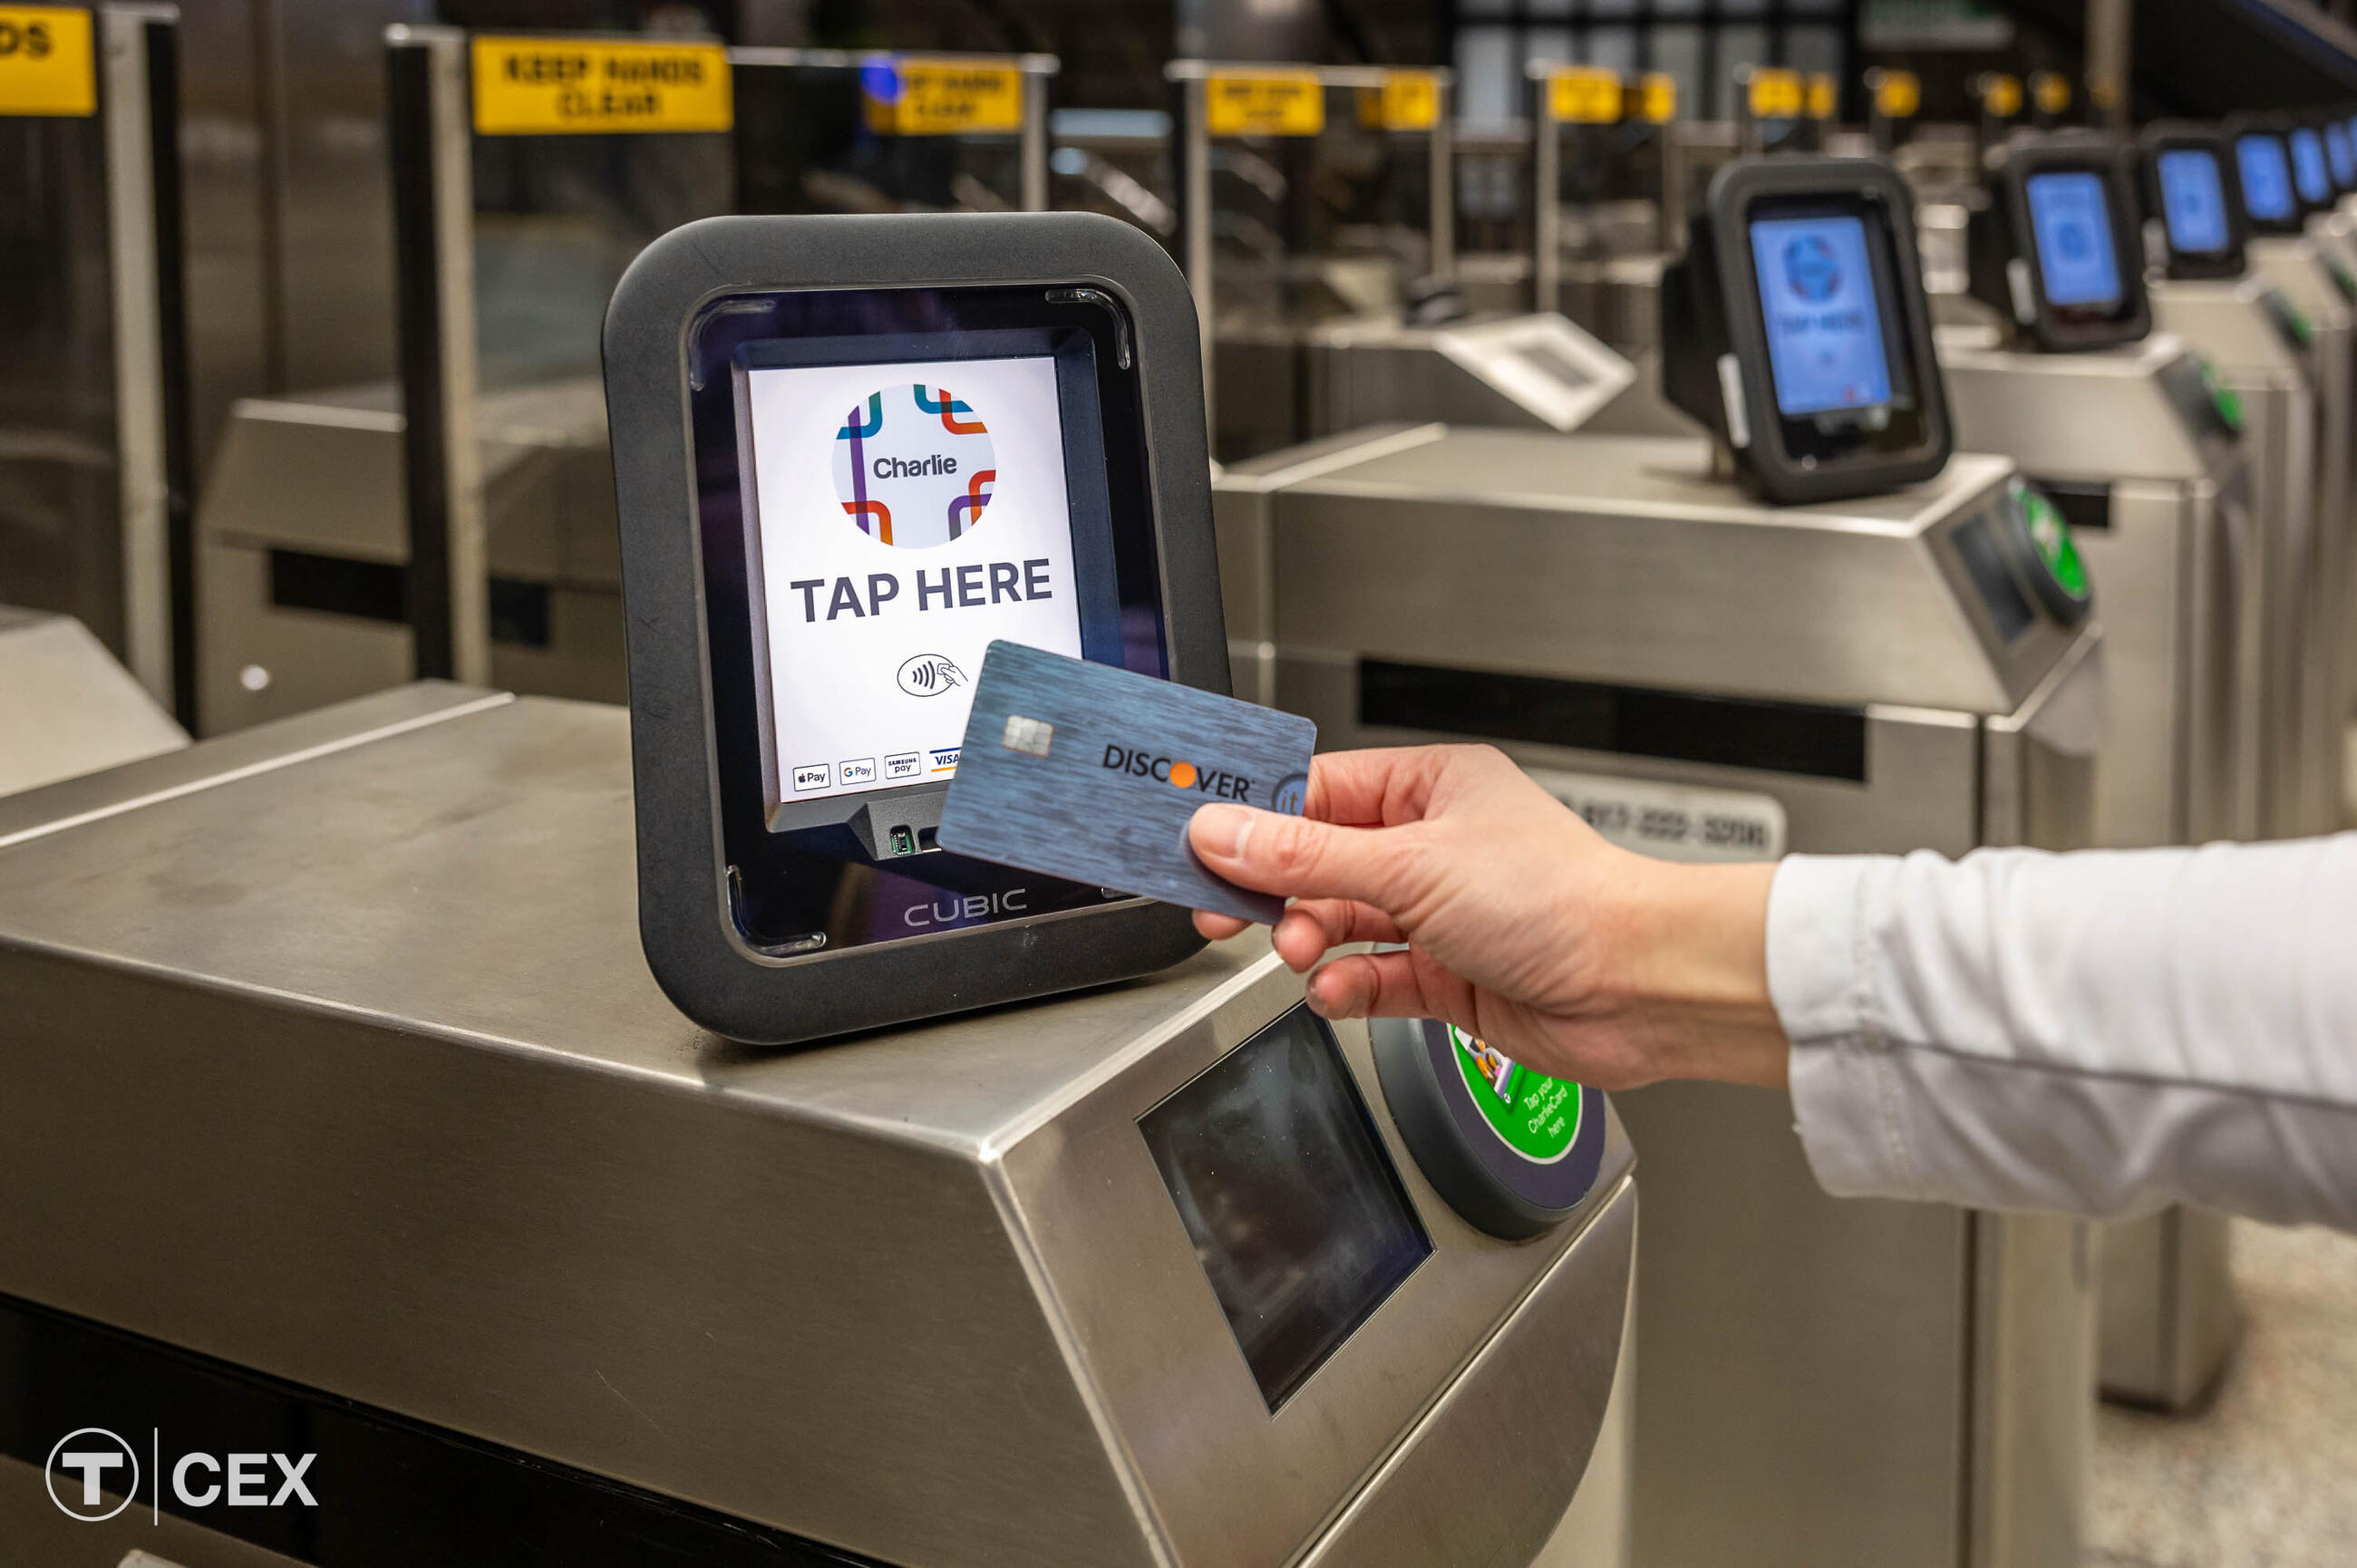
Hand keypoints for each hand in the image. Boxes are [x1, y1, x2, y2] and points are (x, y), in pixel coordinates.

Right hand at [1189, 745, 1788, 1090]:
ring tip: (1300, 954)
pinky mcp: (1447, 978)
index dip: (1253, 819)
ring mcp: (1441, 914)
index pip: (1314, 792)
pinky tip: (1338, 991)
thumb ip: (1304, 858)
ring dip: (1310, 944)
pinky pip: (1370, 978)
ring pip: (1339, 924)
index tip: (1198, 842)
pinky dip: (1346, 987)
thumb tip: (1223, 832)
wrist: (1637, 987)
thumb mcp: (1410, 865)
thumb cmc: (1562, 900)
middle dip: (1274, 893)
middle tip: (1224, 915)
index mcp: (1431, 787)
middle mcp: (1434, 845)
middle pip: (1317, 863)